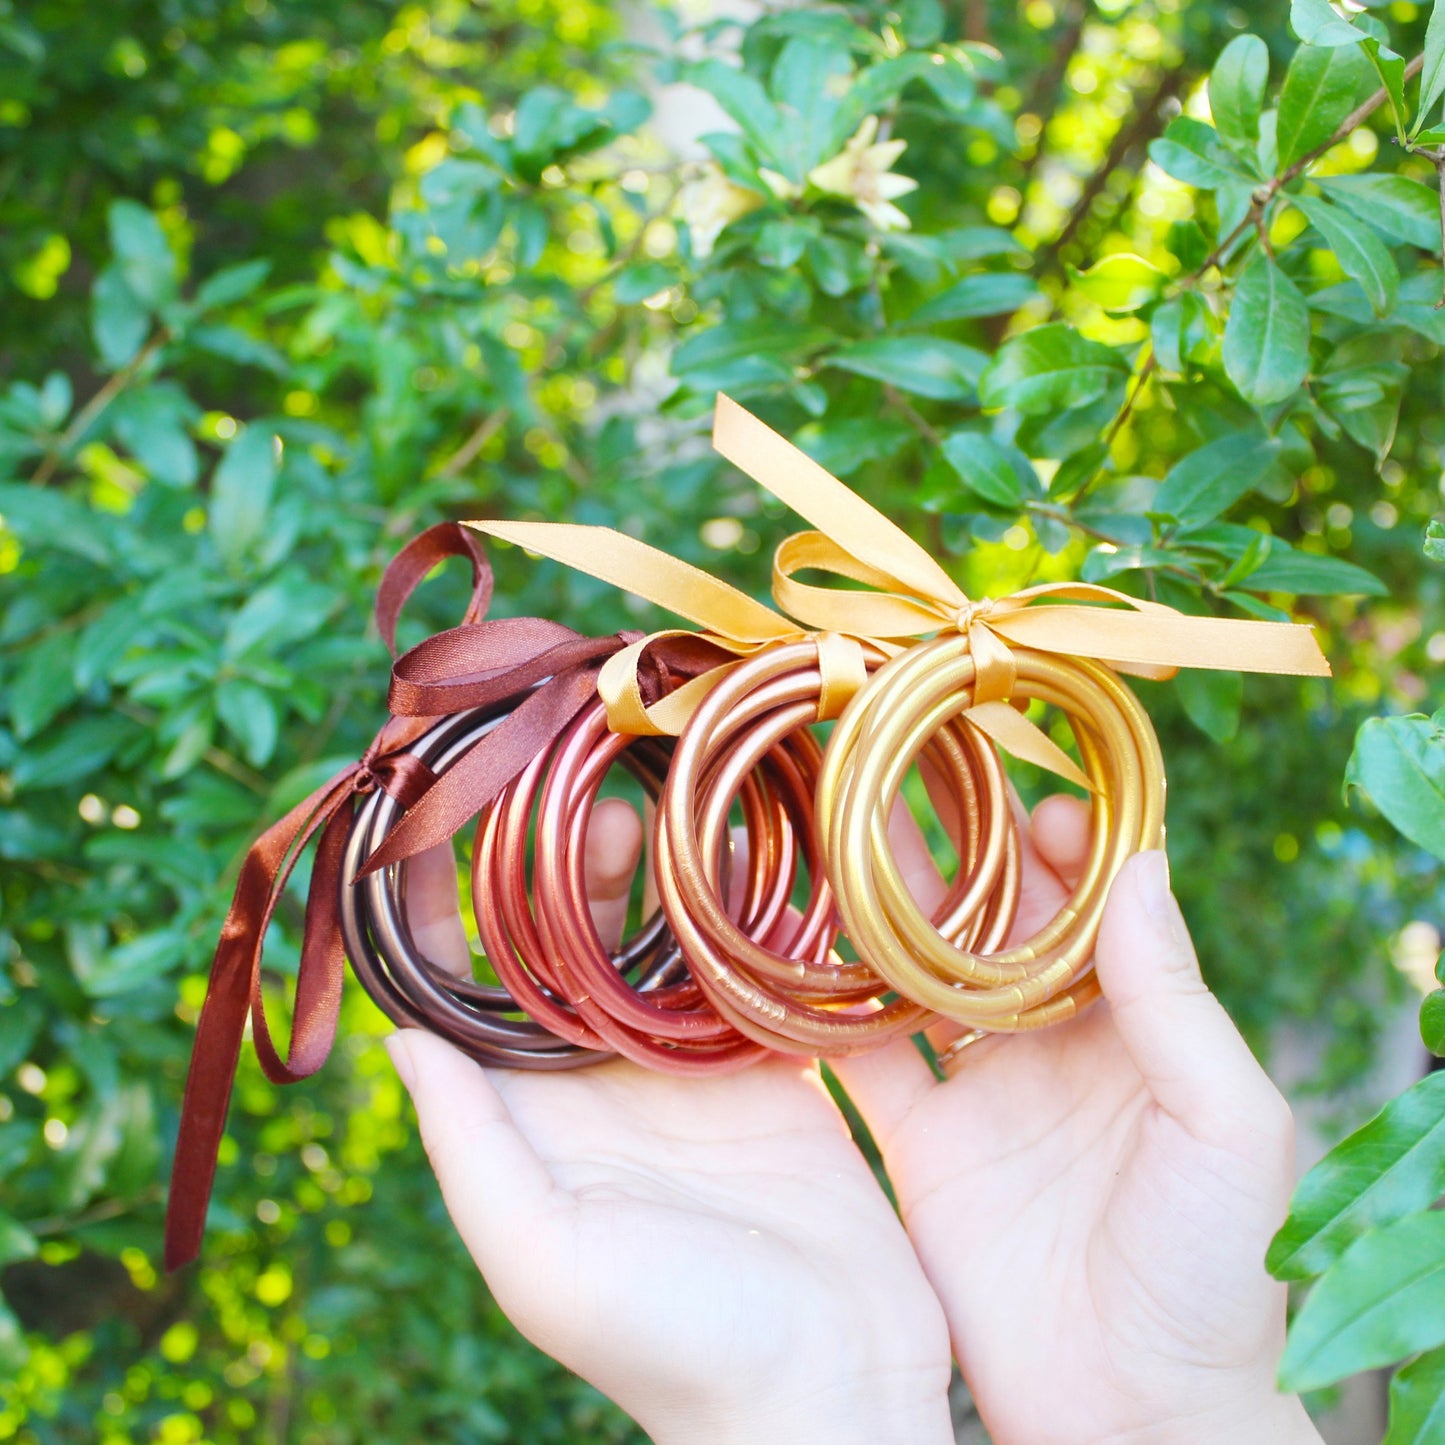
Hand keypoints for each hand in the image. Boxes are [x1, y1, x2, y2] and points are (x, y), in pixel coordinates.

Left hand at [385, 801, 954, 1444]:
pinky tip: (751, 856)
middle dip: (566, 874)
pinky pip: (750, 977)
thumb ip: (471, 1148)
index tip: (442, 832)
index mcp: (539, 1120)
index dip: (447, 918)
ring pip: (662, 949)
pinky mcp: (773, 1075)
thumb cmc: (673, 1341)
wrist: (827, 1388)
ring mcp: (693, 1076)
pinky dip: (749, 919)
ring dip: (657, 880)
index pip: (473, 999)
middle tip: (588, 805)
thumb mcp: (543, 1257)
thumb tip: (395, 1039)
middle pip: (571, 953)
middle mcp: (606, 1086)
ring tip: (663, 812)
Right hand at [832, 794, 1323, 1444]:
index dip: (1055, 845)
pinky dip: (827, 1010)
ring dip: (880, 914)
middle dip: (952, 855)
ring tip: (831, 837)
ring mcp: (980, 1091)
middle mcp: (1048, 1043)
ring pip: (918, 976)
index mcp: (1133, 1026)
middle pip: (991, 926)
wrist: (1135, 1414)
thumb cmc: (1218, 1272)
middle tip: (899, 782)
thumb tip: (1136, 865)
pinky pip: (864, 1061)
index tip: (1017, 790)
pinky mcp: (921, 1145)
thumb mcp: (1227, 1128)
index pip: (1088, 906)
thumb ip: (1176, 1002)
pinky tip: (788, 954)